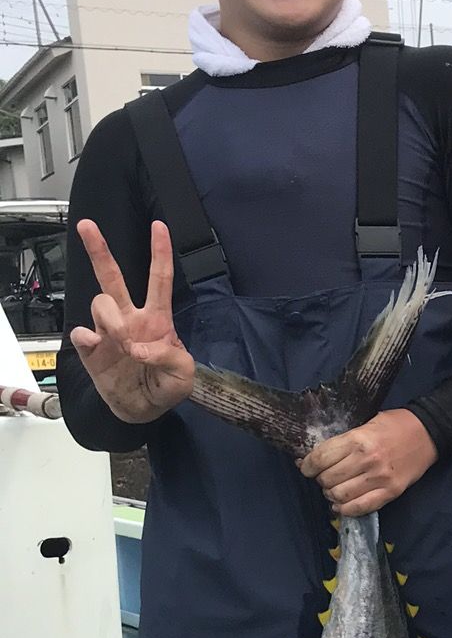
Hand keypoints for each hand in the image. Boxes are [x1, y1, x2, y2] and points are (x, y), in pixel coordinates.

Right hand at [70, 219, 194, 422]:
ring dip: (110, 319)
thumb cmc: (166, 387)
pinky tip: (96, 346)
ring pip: (100, 304)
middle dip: (100, 250)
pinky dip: (86, 337)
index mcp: (157, 319)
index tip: (159, 227)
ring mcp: (108, 332)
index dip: (160, 253)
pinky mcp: (91, 349)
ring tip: (121, 342)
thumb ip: (171, 359)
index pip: (160, 280)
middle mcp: (130, 318)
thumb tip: (140, 347)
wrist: (142, 411)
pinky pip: (81, 333)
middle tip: (87, 226)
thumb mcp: (184, 377)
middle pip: (113, 278)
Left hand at [300, 409, 437, 516]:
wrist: (429, 433)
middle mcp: (367, 460)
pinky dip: (345, 509)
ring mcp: (379, 479)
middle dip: (321, 480)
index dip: (308, 465)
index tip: (307, 467)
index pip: (321, 458)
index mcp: (358, 439)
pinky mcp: (391, 492)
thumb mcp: (366, 423)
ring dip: (331, 495)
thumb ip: (344, 441)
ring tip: (334, 490)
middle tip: (325, 477)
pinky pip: (360, 508)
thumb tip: (315, 458)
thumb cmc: (395, 424)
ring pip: (340, 496)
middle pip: (328, 479)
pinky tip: (341, 504)